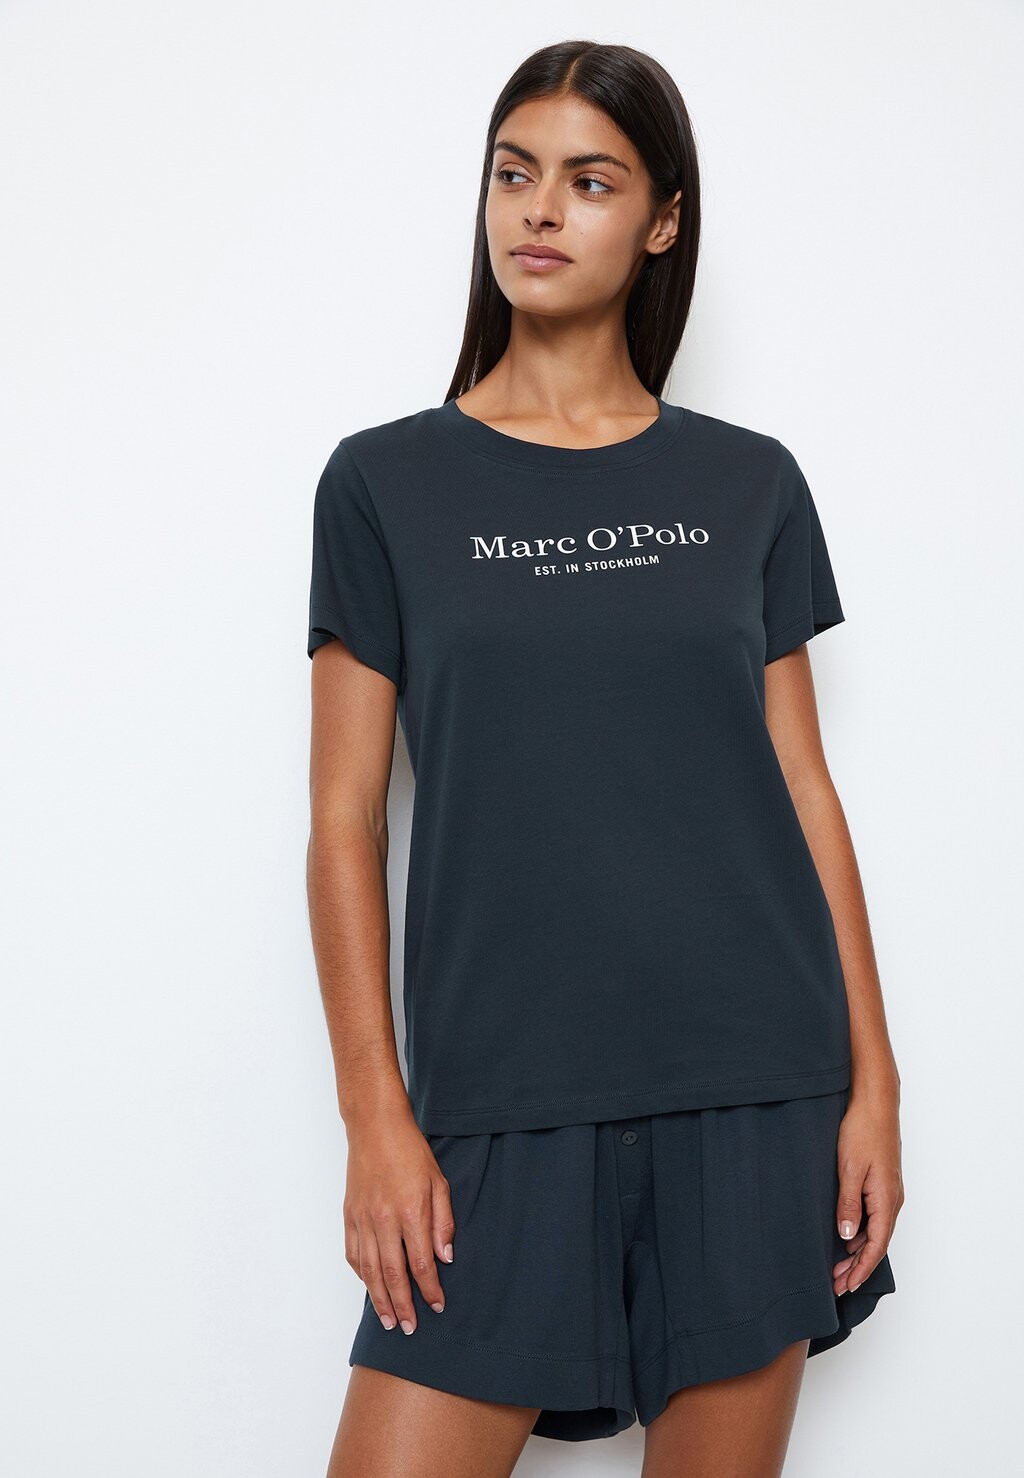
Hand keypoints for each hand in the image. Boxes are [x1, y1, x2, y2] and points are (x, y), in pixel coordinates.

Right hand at [343, 1113, 455, 1334]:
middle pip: (393, 1275)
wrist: (375, 1127)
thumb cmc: (410, 1151)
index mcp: (411, 1211)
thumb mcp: (438, 1181)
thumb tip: (446, 1258)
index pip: (422, 1263)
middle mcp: (384, 1220)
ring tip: (389, 1321)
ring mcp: (363, 1219)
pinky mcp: (349, 1216)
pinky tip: (371, 1287)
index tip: (438, 1306)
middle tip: (410, 1328)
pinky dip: (362, 1275)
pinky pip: (354, 1254)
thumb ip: (443, 1222)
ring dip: (380, 1299)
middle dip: (404, 1305)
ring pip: (370, 1270)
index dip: (430, 1289)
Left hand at [832, 1086, 903, 1294]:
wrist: (875, 1103)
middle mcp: (892, 1200)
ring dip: (857, 1251)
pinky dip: (859, 1232)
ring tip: (836, 1267)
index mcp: (886, 1201)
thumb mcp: (849, 1169)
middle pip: (876, 1244)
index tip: (844, 1286)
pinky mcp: (881, 1183)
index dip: (860, 1270)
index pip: (875, 1247)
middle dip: (857, 1267)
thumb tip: (846, 1237)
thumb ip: (849, 1204)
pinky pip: (873, 1217)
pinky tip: (845, 1237)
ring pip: (874, 1231)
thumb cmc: (862, 1131)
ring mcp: (888, 1192)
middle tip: (836, 1285)